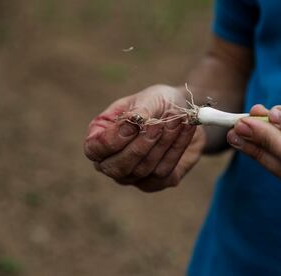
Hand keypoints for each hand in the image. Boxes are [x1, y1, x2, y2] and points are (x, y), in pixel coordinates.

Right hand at [84, 85, 205, 191]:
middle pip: (119, 167)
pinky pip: (165, 172)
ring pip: (144, 169)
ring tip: (177, 119)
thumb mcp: (149, 99)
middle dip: (140, 145)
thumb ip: (139, 111)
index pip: (95, 149)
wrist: (184, 115)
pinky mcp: (156, 183)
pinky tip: (185, 129)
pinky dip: (177, 149)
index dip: (112, 140)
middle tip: (158, 124)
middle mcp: (112, 161)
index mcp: (100, 137)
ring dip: (163, 143)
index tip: (133, 124)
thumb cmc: (158, 103)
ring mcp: (133, 176)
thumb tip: (133, 122)